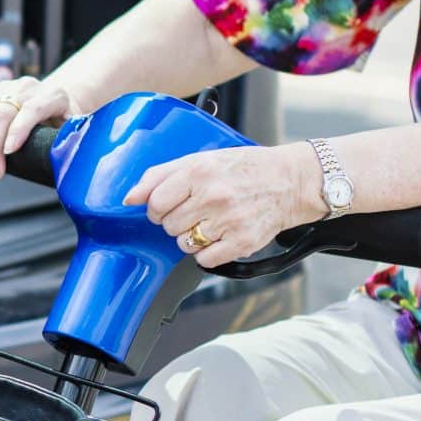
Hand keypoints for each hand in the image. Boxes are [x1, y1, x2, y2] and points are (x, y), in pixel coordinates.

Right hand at [0, 77, 76, 182]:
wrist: (53, 100)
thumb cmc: (62, 119)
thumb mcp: (73, 130)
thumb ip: (71, 141)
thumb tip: (65, 160)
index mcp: (51, 95)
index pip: (32, 108)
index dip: (18, 130)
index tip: (9, 152)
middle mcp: (25, 88)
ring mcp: (3, 89)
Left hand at [126, 144, 314, 268]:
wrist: (290, 181)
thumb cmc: (244, 168)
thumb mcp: (200, 159)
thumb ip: (160, 175)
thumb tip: (130, 198)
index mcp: (198, 171)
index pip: (154, 203)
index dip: (157, 208)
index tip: (167, 206)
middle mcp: (213, 196)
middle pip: (168, 226)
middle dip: (176, 221)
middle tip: (196, 211)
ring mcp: (228, 221)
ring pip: (184, 244)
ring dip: (191, 237)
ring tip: (210, 222)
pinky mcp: (241, 242)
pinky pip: (204, 260)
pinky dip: (207, 253)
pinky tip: (220, 236)